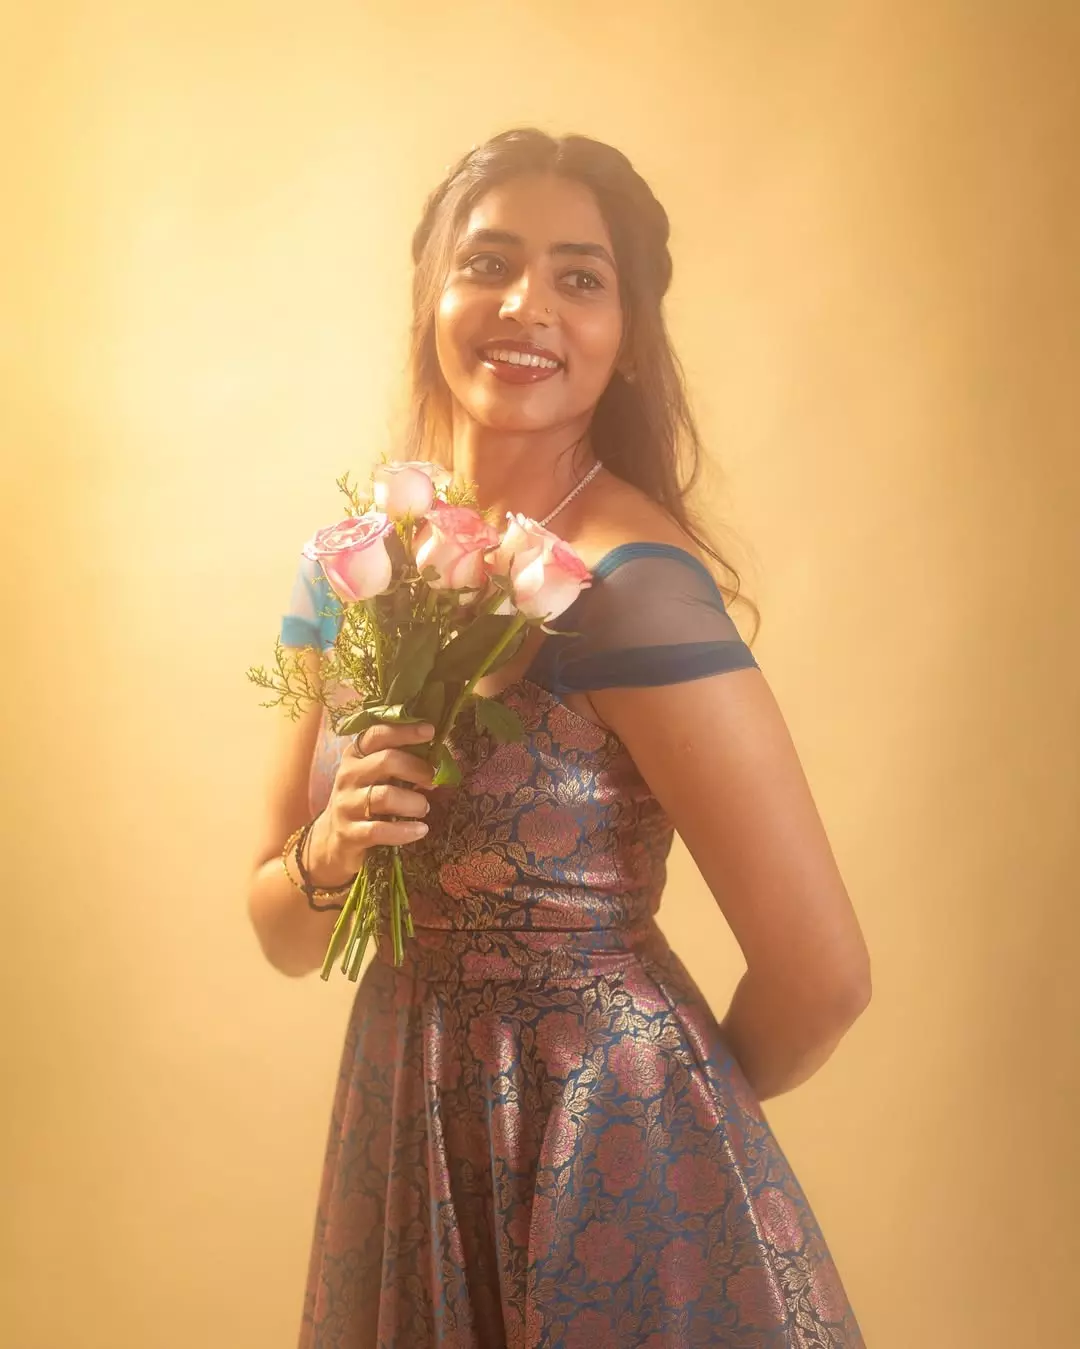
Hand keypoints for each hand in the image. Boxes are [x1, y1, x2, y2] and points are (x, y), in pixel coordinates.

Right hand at [307, 722, 435, 884]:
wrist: (334, 840)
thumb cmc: (363, 800)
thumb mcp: (374, 776)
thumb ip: (397, 761)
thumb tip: (436, 753)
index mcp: (356, 755)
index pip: (378, 734)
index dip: (405, 731)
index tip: (430, 731)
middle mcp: (348, 776)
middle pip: (387, 761)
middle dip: (417, 769)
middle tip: (433, 781)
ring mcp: (346, 805)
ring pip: (386, 796)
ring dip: (414, 802)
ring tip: (424, 808)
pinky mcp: (349, 834)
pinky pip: (380, 830)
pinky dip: (405, 831)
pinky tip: (421, 830)